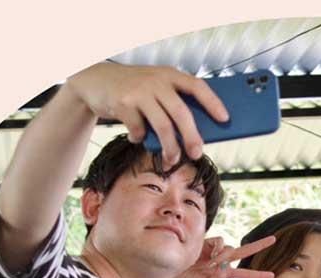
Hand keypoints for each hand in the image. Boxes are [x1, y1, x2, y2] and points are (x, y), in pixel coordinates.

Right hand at [66, 63, 228, 165]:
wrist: (95, 80)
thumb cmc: (134, 89)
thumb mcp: (155, 88)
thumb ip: (172, 103)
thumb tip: (194, 135)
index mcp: (169, 75)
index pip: (197, 86)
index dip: (212, 102)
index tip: (225, 118)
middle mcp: (156, 81)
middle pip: (181, 112)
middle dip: (192, 136)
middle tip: (196, 153)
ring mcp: (139, 91)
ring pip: (162, 126)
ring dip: (169, 147)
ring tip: (172, 159)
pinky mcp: (122, 103)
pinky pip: (138, 129)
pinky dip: (140, 139)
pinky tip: (138, 138)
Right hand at [163, 235, 275, 277]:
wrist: (173, 272)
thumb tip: (226, 268)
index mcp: (224, 273)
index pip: (244, 274)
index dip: (258, 274)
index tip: (272, 275)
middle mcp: (222, 260)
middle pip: (244, 251)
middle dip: (259, 245)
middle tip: (274, 239)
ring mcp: (215, 250)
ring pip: (230, 248)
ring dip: (224, 257)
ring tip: (211, 264)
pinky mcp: (208, 242)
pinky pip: (220, 242)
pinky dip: (218, 249)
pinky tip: (210, 256)